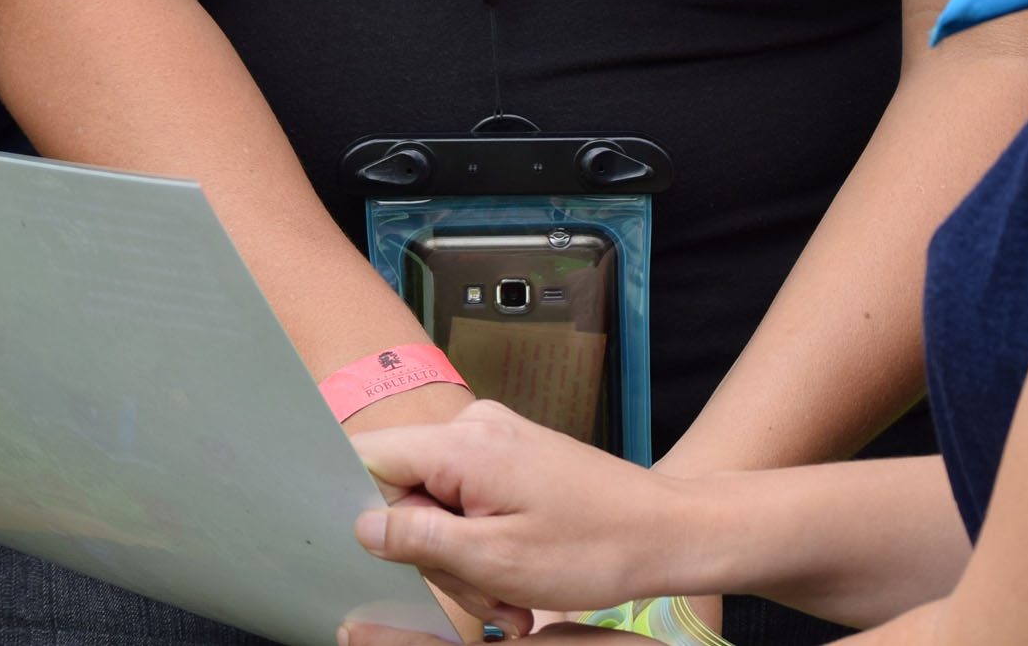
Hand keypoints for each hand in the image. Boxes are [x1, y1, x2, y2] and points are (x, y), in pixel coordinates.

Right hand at [353, 402, 698, 618]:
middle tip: (485, 599)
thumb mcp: (495, 558)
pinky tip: (517, 581)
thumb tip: (361, 523)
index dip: (361, 508)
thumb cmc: (593, 548)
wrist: (665, 533)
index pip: (369, 456)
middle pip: (407, 493)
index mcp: (464, 444)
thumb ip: (419, 537)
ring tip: (510, 600)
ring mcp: (497, 441)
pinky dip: (487, 546)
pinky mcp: (514, 458)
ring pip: (441, 507)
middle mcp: (476, 428)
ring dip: (466, 562)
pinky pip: (472, 503)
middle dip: (435, 555)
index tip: (389, 556)